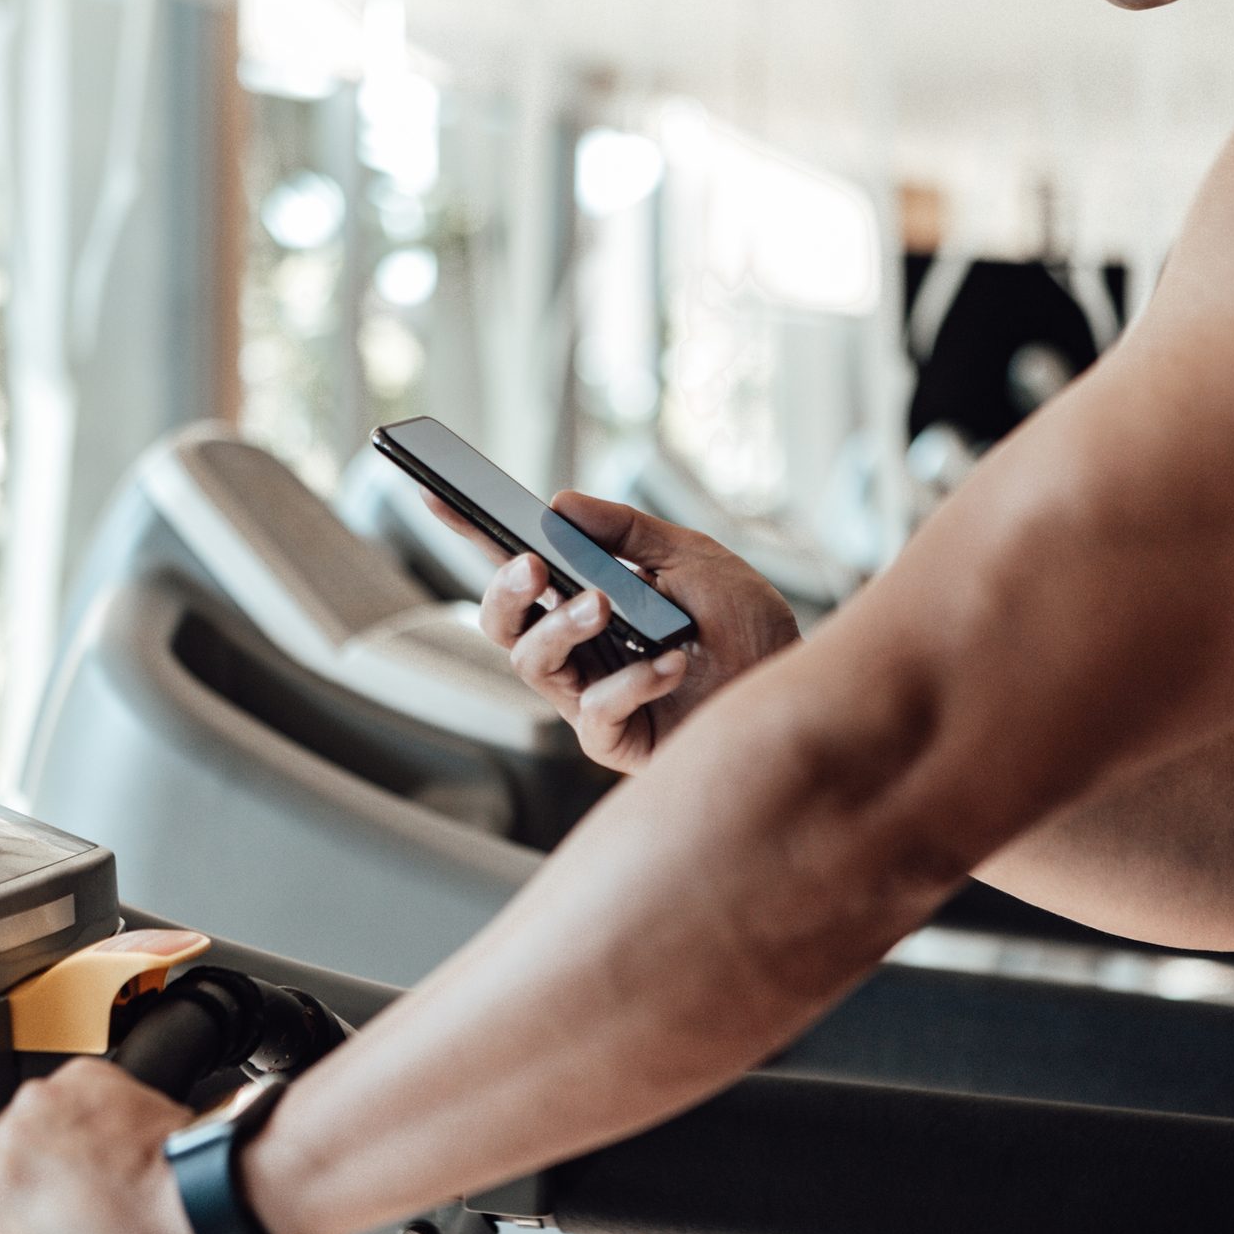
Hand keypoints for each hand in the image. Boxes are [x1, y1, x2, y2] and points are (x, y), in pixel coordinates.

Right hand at [0, 1059, 226, 1233]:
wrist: (212, 1197)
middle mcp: (17, 1130)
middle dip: (16, 1210)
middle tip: (52, 1232)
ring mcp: (54, 1097)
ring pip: (21, 1139)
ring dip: (40, 1164)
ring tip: (79, 1193)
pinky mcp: (89, 1077)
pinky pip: (62, 1108)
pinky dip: (73, 1127)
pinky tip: (96, 1154)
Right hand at [423, 489, 800, 772]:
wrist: (796, 688)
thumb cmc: (745, 625)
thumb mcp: (693, 557)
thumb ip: (628, 531)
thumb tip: (559, 504)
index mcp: (586, 597)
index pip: (517, 565)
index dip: (470, 533)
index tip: (437, 494)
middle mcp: (577, 648)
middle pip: (503, 623)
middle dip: (503, 591)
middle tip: (532, 565)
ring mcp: (589, 695)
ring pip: (532, 664)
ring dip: (562, 628)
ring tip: (606, 606)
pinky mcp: (615, 739)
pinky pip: (594, 711)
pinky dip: (631, 680)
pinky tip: (671, 661)